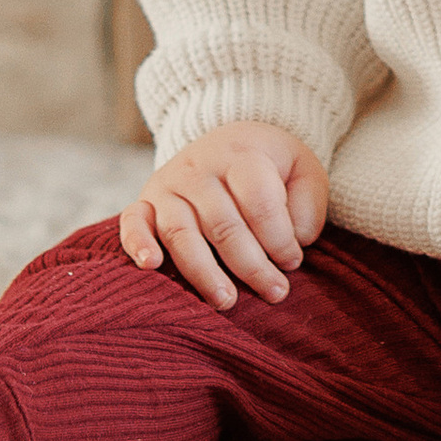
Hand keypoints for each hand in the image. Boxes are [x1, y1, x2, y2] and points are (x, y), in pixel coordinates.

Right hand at [118, 122, 329, 311]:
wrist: (230, 139)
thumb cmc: (272, 168)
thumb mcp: (303, 172)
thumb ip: (307, 206)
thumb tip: (292, 243)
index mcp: (242, 155)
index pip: (260, 202)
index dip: (279, 239)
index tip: (293, 261)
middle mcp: (200, 168)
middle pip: (223, 224)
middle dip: (251, 266)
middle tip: (274, 292)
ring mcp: (169, 184)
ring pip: (181, 232)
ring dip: (204, 272)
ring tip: (227, 301)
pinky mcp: (145, 201)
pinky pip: (133, 221)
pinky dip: (137, 243)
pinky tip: (151, 266)